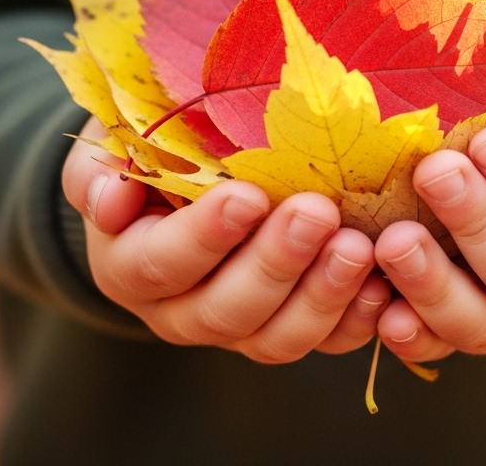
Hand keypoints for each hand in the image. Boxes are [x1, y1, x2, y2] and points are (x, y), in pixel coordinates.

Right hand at [61, 118, 389, 361]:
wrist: (184, 178)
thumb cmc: (149, 149)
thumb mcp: (113, 142)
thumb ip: (102, 166)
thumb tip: (112, 195)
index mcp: (128, 267)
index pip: (159, 265)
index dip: (204, 237)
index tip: (248, 196)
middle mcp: (178, 312)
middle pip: (225, 311)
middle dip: (276, 264)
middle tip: (317, 213)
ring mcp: (238, 330)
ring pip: (277, 339)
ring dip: (322, 296)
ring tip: (359, 247)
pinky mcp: (288, 330)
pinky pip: (325, 343)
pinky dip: (357, 319)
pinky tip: (383, 284)